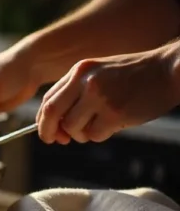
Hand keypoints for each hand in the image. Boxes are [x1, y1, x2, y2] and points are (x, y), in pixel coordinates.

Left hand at [36, 46, 179, 143]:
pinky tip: (113, 125)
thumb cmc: (135, 75)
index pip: (48, 99)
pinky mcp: (115, 113)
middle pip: (52, 114)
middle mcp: (85, 81)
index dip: (43, 119)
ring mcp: (100, 97)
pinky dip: (99, 136)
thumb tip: (58, 124)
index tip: (47, 131)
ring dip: (81, 135)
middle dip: (49, 132)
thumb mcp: (100, 72)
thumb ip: (78, 91)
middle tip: (57, 141)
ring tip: (97, 127)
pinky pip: (95, 134)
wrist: (170, 70)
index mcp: (79, 70)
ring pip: (73, 128)